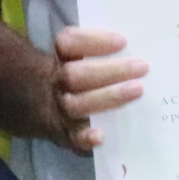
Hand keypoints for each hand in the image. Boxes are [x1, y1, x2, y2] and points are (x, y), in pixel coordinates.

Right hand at [52, 25, 148, 152]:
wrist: (36, 108)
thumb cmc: (63, 77)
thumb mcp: (65, 57)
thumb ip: (87, 48)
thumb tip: (124, 42)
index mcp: (53, 57)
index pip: (68, 43)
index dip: (93, 41)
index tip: (123, 42)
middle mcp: (51, 82)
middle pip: (76, 75)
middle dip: (111, 71)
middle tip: (142, 67)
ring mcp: (55, 110)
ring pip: (77, 104)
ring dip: (108, 97)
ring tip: (138, 90)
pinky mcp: (60, 134)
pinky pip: (69, 138)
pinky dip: (83, 138)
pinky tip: (100, 137)